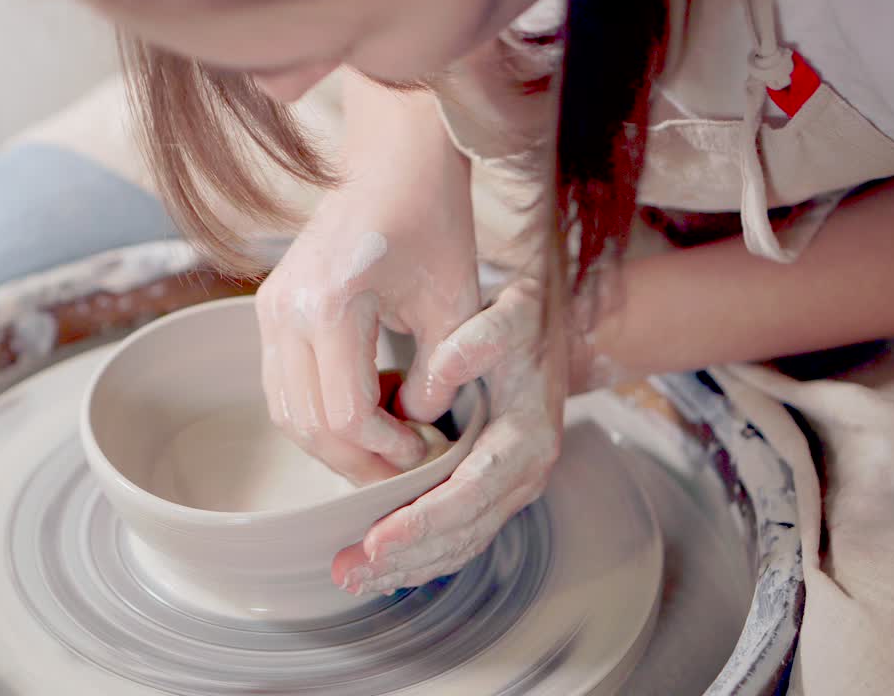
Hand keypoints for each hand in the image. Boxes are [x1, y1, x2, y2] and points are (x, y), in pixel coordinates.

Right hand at [256, 129, 480, 483]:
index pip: (346, 415)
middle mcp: (286, 310)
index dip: (388, 450)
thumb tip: (417, 425)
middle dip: (358, 461)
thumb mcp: (454, 304)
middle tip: (404, 469)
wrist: (394, 159)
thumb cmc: (433, 221)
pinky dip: (317, 413)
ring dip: (334, 443)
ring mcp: (268, 309)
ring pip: (286, 412)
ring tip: (385, 443)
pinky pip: (282, 386)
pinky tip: (364, 407)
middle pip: (308, 425)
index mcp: (331, 305)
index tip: (426, 449)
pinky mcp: (268, 309)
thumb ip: (440, 376)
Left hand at [332, 278, 569, 592]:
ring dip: (406, 566)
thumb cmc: (519, 318)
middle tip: (349, 570)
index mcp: (526, 439)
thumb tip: (433, 382)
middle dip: (405, 558)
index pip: (470, 494)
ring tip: (352, 577)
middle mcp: (522, 473)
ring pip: (459, 542)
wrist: (544, 319)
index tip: (377, 540)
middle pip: (462, 532)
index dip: (423, 521)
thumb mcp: (505, 316)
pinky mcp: (489, 487)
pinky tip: (379, 566)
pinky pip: (457, 532)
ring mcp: (507, 486)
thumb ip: (474, 344)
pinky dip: (419, 553)